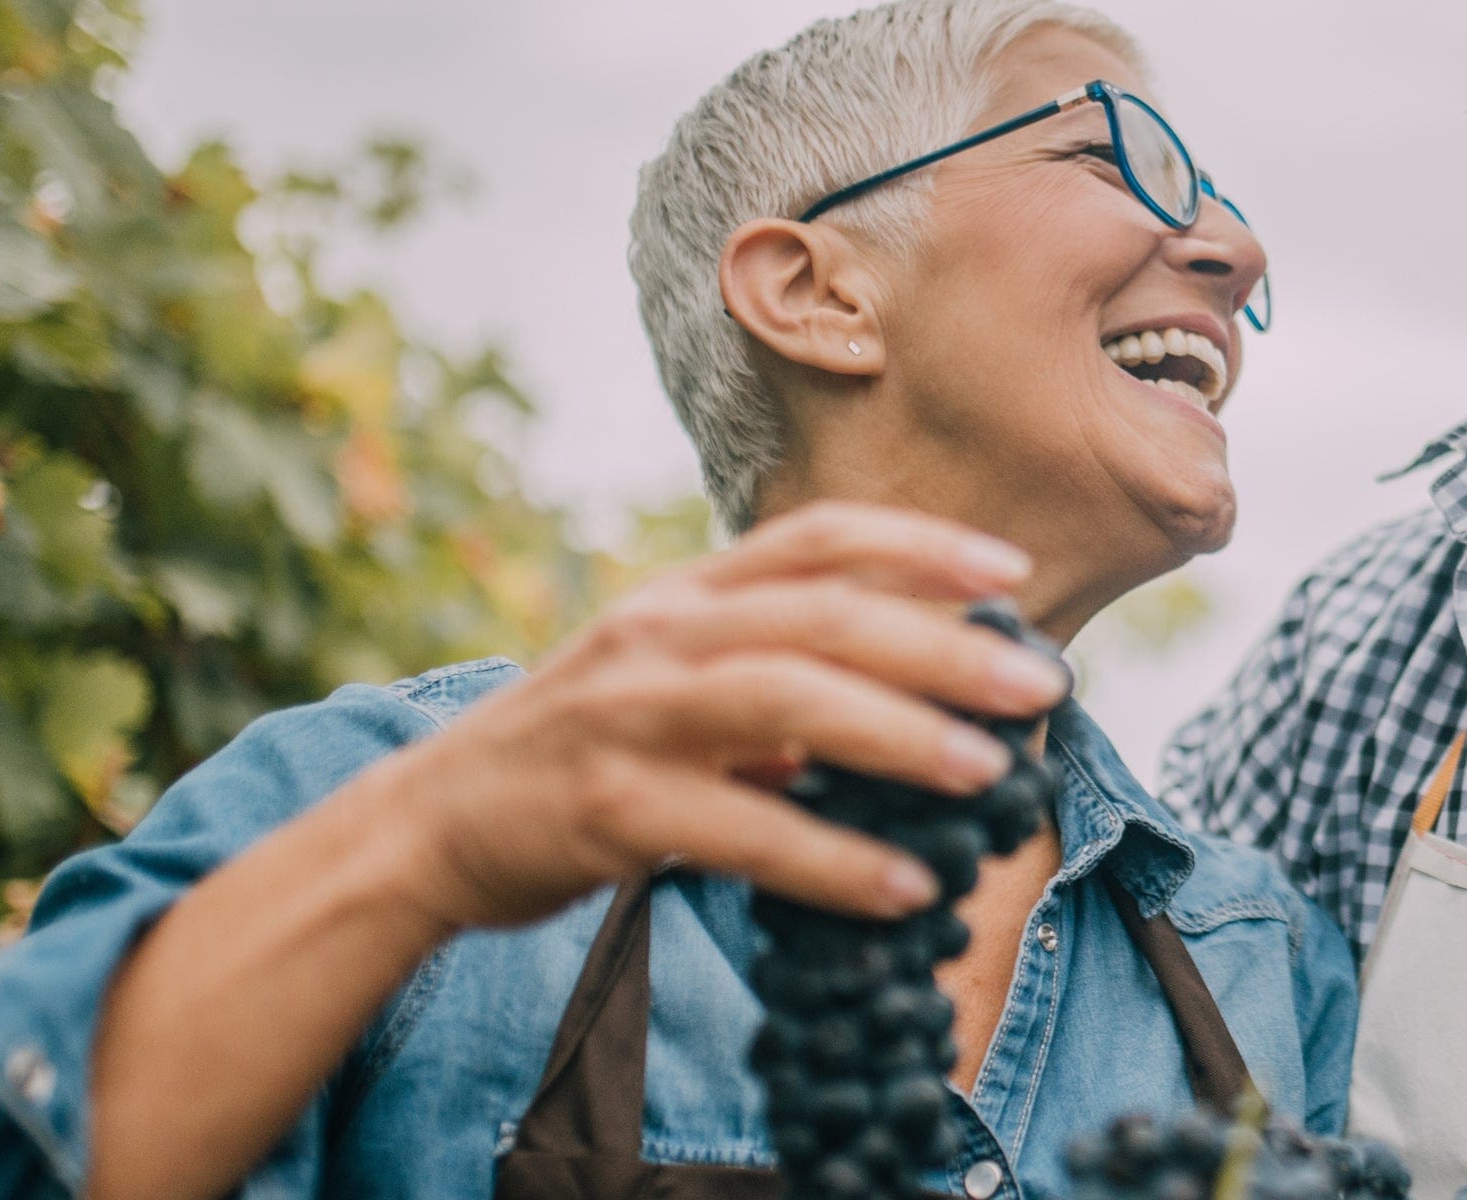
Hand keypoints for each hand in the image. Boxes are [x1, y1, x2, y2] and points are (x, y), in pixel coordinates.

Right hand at [353, 501, 1069, 930]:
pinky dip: (832, 861)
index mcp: (684, 595)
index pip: (815, 539)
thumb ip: (774, 673)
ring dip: (900, 739)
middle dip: (942, 649)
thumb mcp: (670, 681)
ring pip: (785, 703)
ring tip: (987, 777)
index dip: (919, 546)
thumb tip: (915, 694)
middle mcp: (659, 635)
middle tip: (1038, 690)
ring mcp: (628, 716)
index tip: (1010, 575)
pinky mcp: (608, 808)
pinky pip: (742, 831)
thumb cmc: (578, 752)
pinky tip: (902, 887)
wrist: (428, 825)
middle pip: (821, 616)